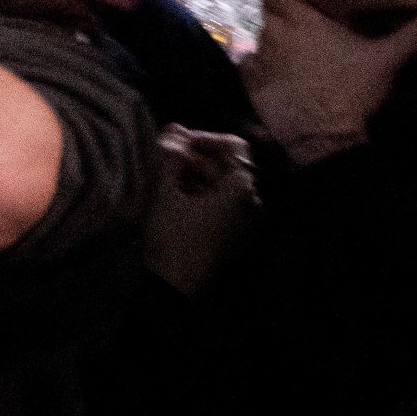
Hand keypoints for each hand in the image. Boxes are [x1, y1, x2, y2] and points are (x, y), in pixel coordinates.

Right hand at [142, 126, 257, 293]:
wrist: (175, 287)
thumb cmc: (173, 236)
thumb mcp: (166, 192)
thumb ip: (171, 155)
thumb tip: (174, 128)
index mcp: (241, 188)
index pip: (233, 146)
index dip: (205, 137)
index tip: (177, 141)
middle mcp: (251, 202)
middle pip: (228, 165)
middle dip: (197, 156)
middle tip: (166, 157)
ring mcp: (244, 221)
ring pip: (223, 185)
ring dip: (196, 174)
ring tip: (166, 176)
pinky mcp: (233, 235)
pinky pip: (222, 203)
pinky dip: (201, 193)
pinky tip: (176, 196)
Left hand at [242, 0, 416, 164]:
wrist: (325, 138)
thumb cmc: (354, 91)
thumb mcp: (388, 57)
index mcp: (301, 21)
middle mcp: (273, 34)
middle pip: (267, 13)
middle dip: (278, 13)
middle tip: (297, 25)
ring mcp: (259, 59)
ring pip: (260, 40)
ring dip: (274, 43)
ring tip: (297, 59)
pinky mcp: (251, 84)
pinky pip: (250, 66)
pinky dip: (260, 67)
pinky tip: (281, 76)